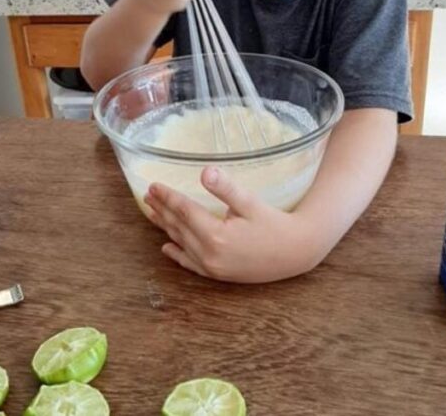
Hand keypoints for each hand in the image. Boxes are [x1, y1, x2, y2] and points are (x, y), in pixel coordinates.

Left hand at [143, 167, 321, 282]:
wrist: (297, 252)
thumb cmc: (277, 224)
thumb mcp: (252, 203)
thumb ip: (227, 189)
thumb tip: (205, 171)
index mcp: (216, 234)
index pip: (184, 211)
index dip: (168, 197)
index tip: (154, 185)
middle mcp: (209, 253)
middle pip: (179, 226)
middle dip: (162, 209)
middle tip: (148, 195)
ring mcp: (212, 266)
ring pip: (181, 243)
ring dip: (166, 226)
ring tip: (153, 212)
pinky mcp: (218, 273)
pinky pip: (190, 264)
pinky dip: (177, 254)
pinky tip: (166, 247)